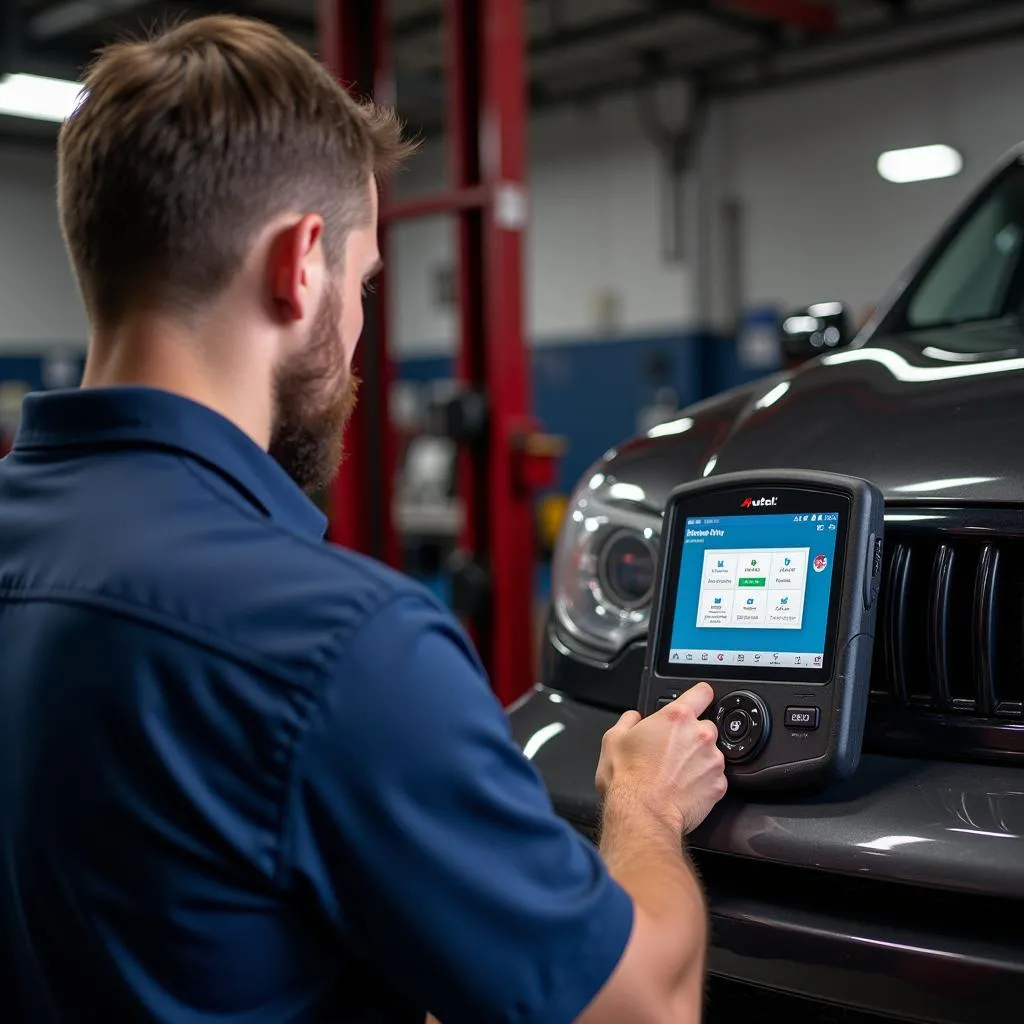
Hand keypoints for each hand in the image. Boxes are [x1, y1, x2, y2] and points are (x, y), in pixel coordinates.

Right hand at [595, 683, 726, 833]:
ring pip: (711, 753)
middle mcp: (700, 735)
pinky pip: (715, 778)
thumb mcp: (613, 739)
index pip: (702, 692)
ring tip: (676, 774)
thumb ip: (628, 720)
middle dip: (692, 735)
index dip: (698, 696)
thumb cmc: (628, 779)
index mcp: (676, 717)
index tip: (697, 701)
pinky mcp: (719, 785)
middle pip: (706, 726)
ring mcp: (713, 761)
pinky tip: (684, 788)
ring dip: (699, 760)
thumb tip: (634, 718)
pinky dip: (703, 782)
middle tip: (672, 751)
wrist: (642, 815)